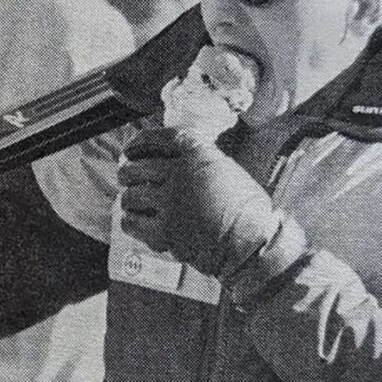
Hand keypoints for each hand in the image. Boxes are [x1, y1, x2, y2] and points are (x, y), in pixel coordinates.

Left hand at [118, 127, 279, 278]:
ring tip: (132, 202)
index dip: (140, 141)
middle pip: (137, 167)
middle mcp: (180, 174)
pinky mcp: (165, 230)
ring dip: (129, 199)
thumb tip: (176, 162)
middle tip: (128, 177)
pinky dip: (130, 221)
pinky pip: (132, 222)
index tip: (132, 148)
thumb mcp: (227, 170)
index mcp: (198, 155)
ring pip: (131, 195)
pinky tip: (134, 221)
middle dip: (128, 172)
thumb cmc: (248, 211)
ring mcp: (171, 202)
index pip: (158, 138)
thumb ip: (200, 162)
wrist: (252, 243)